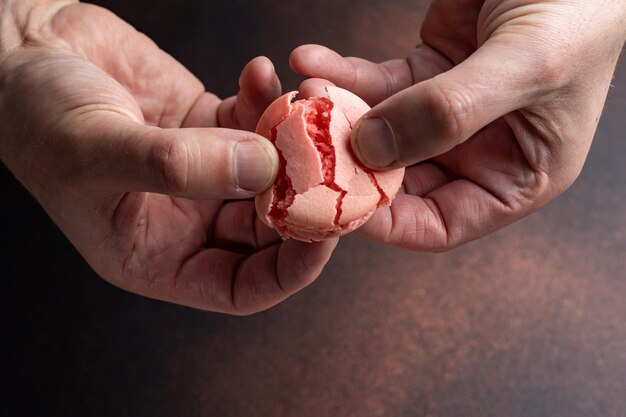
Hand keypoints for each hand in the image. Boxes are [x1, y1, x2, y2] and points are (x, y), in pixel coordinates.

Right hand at [0, 2, 335, 313]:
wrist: (24, 52)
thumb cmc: (36, 118)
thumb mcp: (95, 150)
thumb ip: (176, 166)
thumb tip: (262, 169)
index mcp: (156, 255)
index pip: (241, 287)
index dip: (291, 270)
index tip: (328, 234)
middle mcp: (186, 220)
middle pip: (269, 229)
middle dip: (307, 198)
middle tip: (336, 162)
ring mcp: (203, 172)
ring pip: (272, 173)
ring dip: (294, 141)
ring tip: (304, 102)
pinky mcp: (209, 126)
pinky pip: (254, 121)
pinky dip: (265, 99)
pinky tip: (259, 70)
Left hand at [290, 0, 625, 249]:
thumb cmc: (576, 11)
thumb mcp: (526, 66)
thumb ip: (450, 113)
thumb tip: (371, 150)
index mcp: (517, 177)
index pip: (441, 223)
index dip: (388, 223)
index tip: (339, 205)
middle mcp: (479, 152)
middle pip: (399, 180)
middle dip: (349, 165)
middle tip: (304, 150)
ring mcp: (447, 114)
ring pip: (378, 131)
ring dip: (336, 115)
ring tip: (303, 92)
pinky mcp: (425, 73)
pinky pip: (374, 84)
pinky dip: (341, 75)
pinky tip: (310, 60)